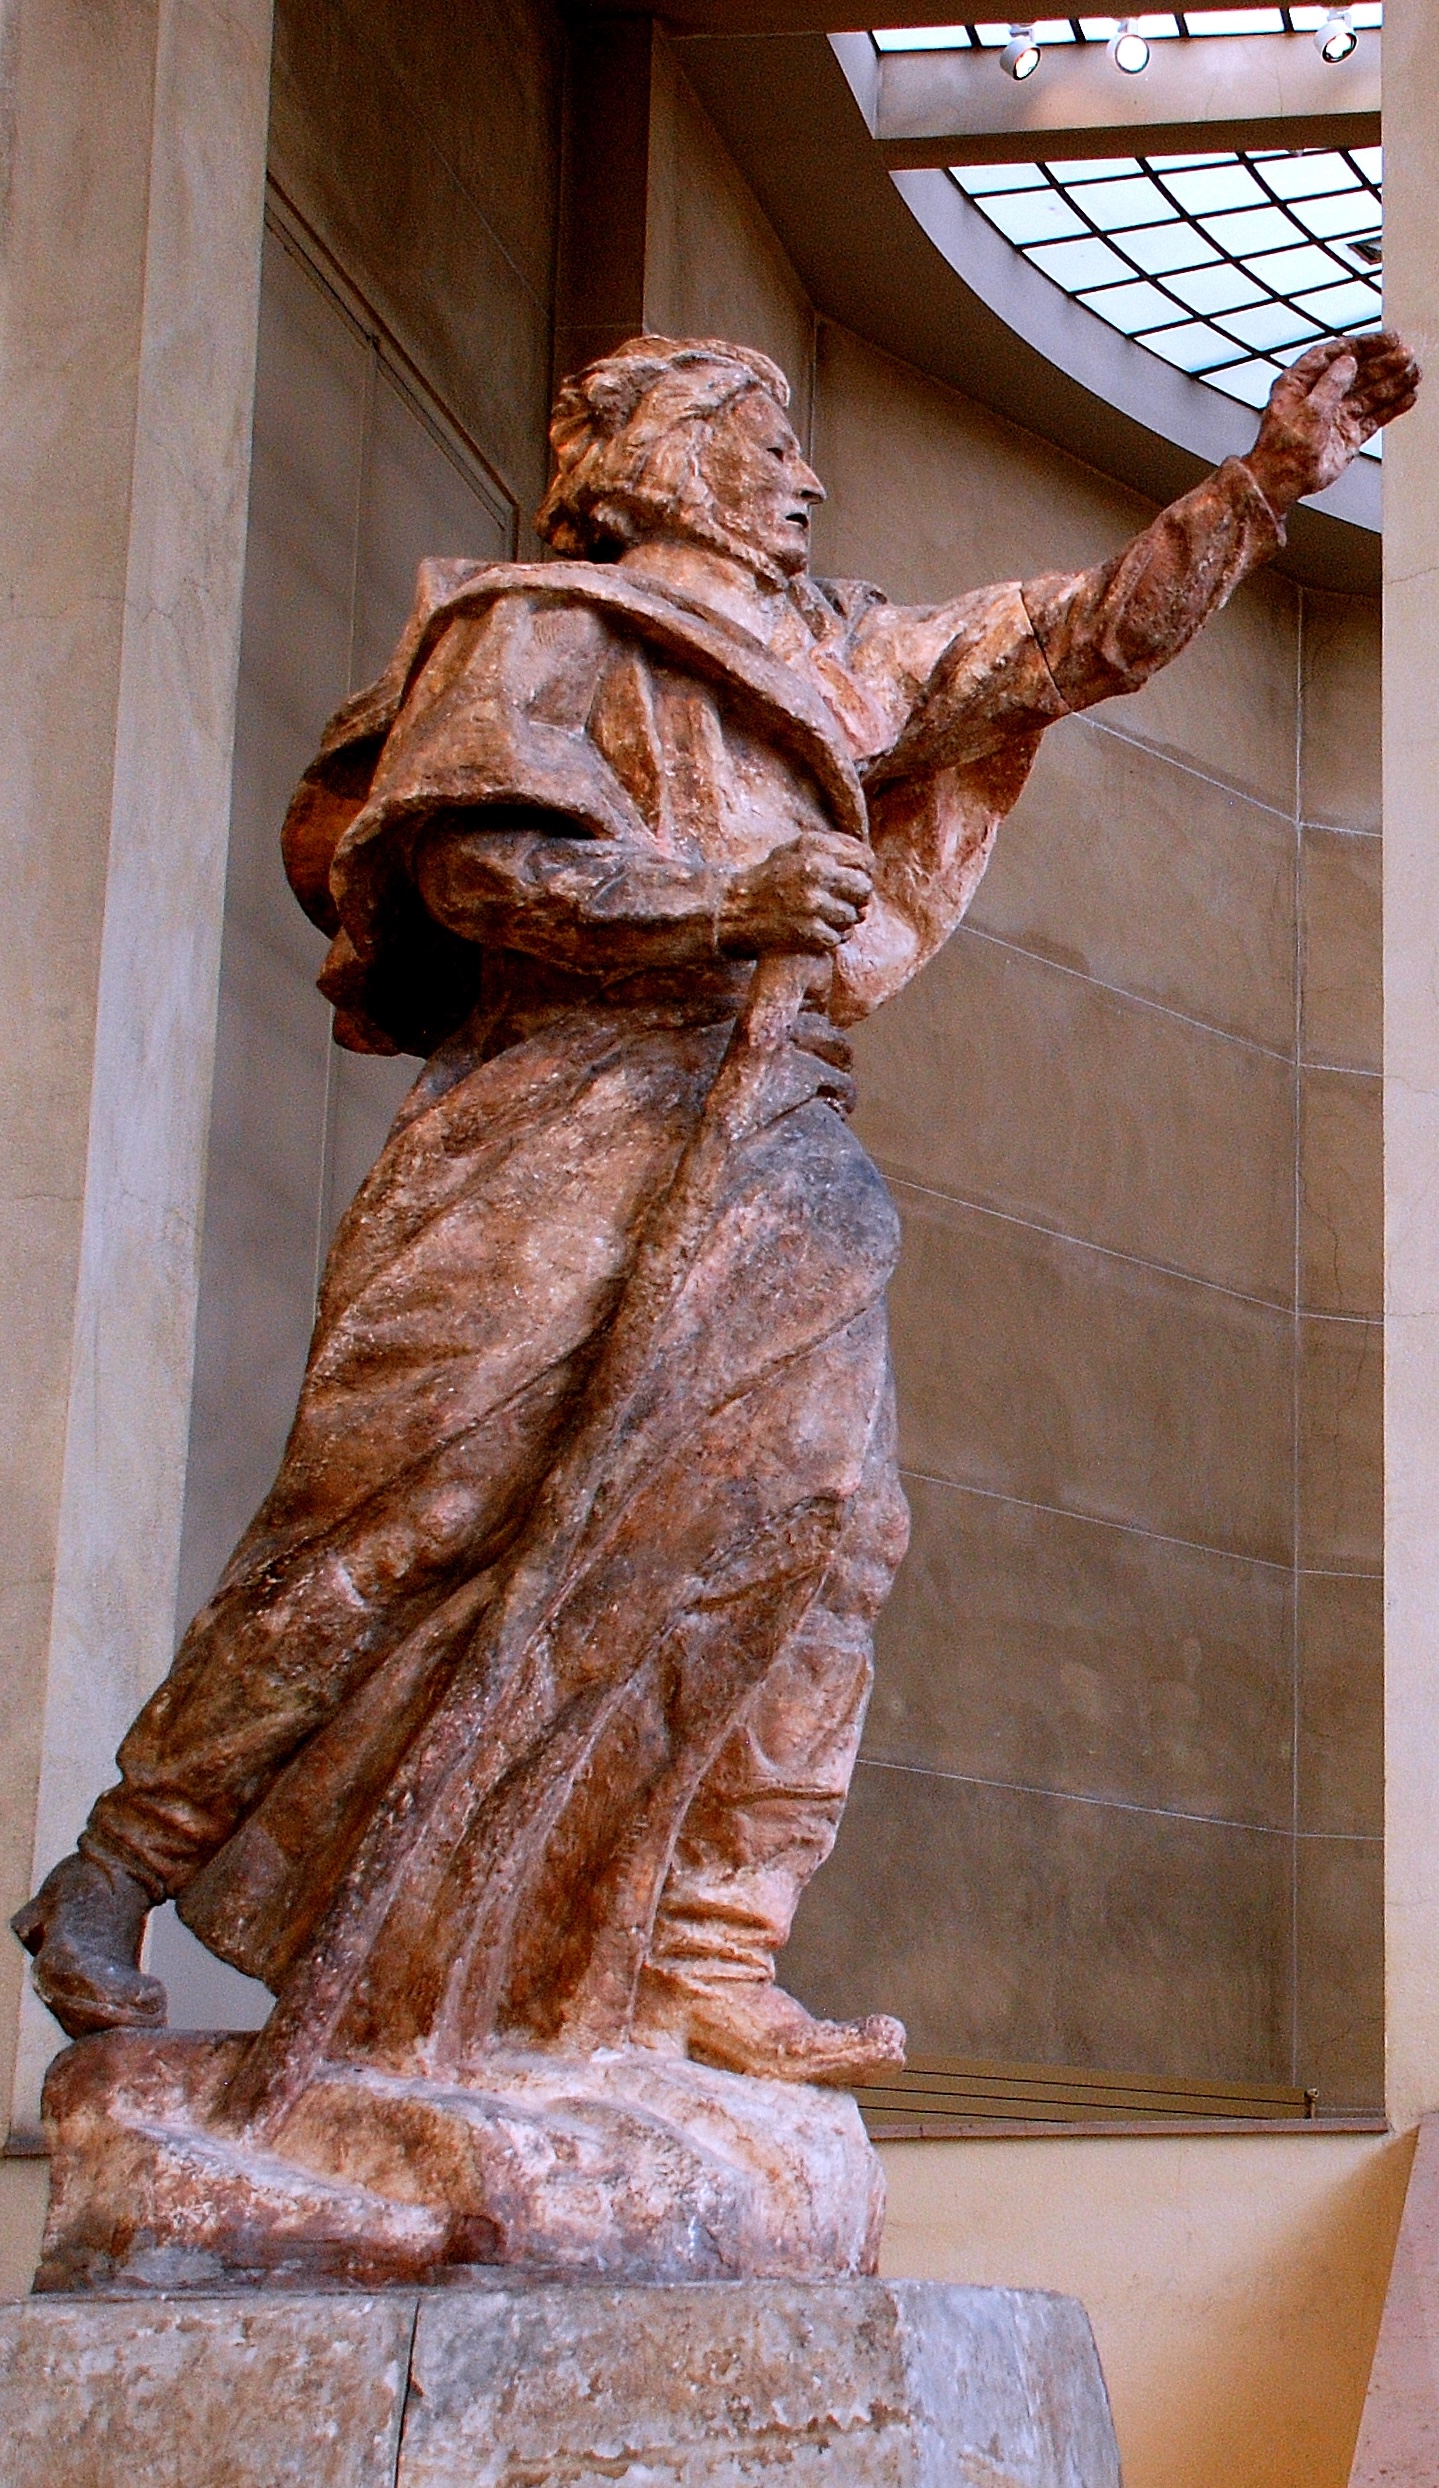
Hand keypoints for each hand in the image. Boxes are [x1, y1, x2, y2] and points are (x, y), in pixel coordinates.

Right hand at [717, 831, 873, 956]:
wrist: (735, 909)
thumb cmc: (771, 878)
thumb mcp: (796, 850)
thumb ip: (832, 848)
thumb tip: (869, 862)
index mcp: (816, 848)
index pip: (866, 860)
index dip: (863, 872)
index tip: (852, 879)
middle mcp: (817, 872)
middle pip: (864, 888)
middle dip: (857, 897)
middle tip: (841, 901)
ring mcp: (814, 903)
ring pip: (854, 915)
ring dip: (844, 920)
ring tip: (826, 916)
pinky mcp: (809, 930)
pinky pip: (839, 937)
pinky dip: (832, 937)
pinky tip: (818, 931)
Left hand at [1242, 332, 1420, 514]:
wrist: (1281, 484)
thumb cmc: (1282, 450)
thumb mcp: (1308, 410)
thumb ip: (1331, 384)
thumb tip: (1349, 362)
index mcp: (1301, 382)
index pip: (1336, 355)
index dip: (1363, 345)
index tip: (1389, 339)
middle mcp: (1320, 396)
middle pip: (1357, 373)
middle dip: (1383, 363)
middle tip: (1407, 355)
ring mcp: (1335, 416)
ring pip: (1369, 394)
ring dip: (1392, 383)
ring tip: (1415, 374)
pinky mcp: (1346, 436)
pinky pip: (1373, 417)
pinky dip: (1392, 408)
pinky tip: (1408, 397)